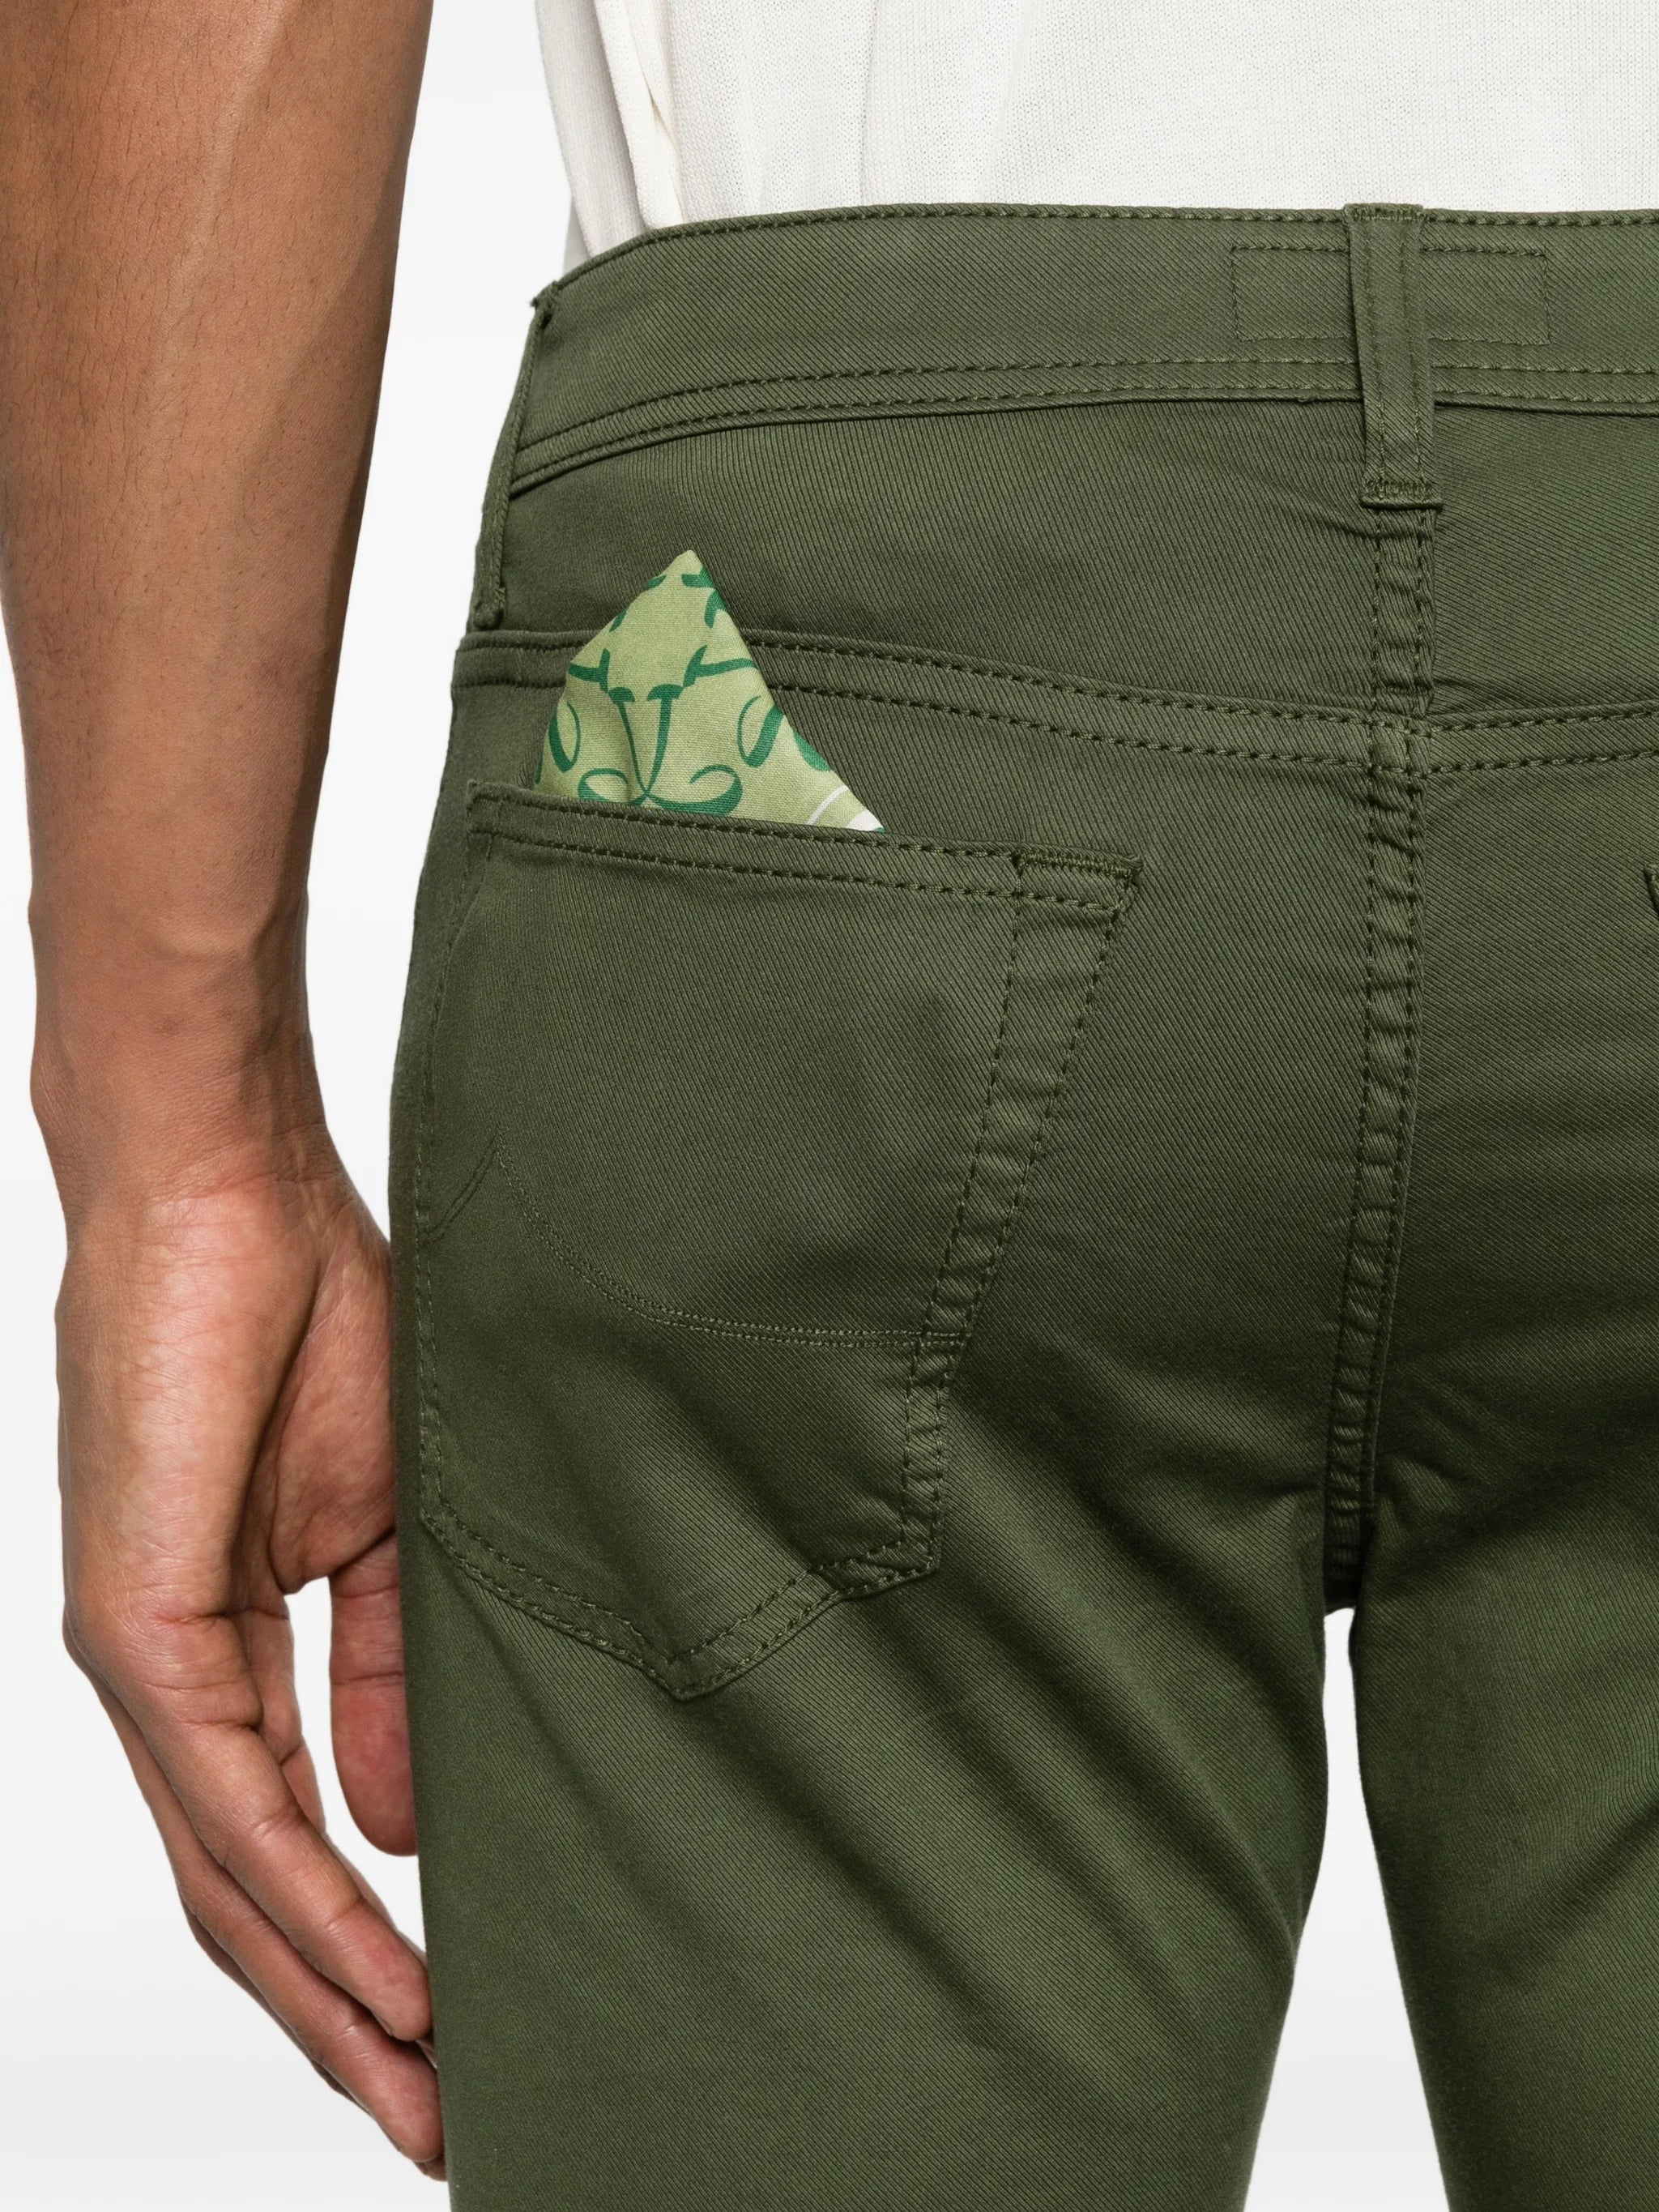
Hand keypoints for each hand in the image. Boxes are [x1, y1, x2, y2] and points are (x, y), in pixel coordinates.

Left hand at [53, 1132, 442, 2175]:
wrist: (229, 1190)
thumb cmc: (308, 1316)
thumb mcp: (386, 1527)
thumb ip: (389, 1678)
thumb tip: (408, 1825)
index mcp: (219, 1649)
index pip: (282, 1843)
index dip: (358, 1953)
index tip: (451, 2032)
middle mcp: (164, 1679)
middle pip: (243, 1901)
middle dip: (341, 2024)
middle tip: (433, 2124)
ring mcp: (140, 1660)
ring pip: (225, 1880)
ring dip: (326, 1998)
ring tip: (419, 2085)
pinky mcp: (137, 1627)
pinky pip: (227, 1800)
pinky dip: (305, 1898)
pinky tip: (377, 1975)